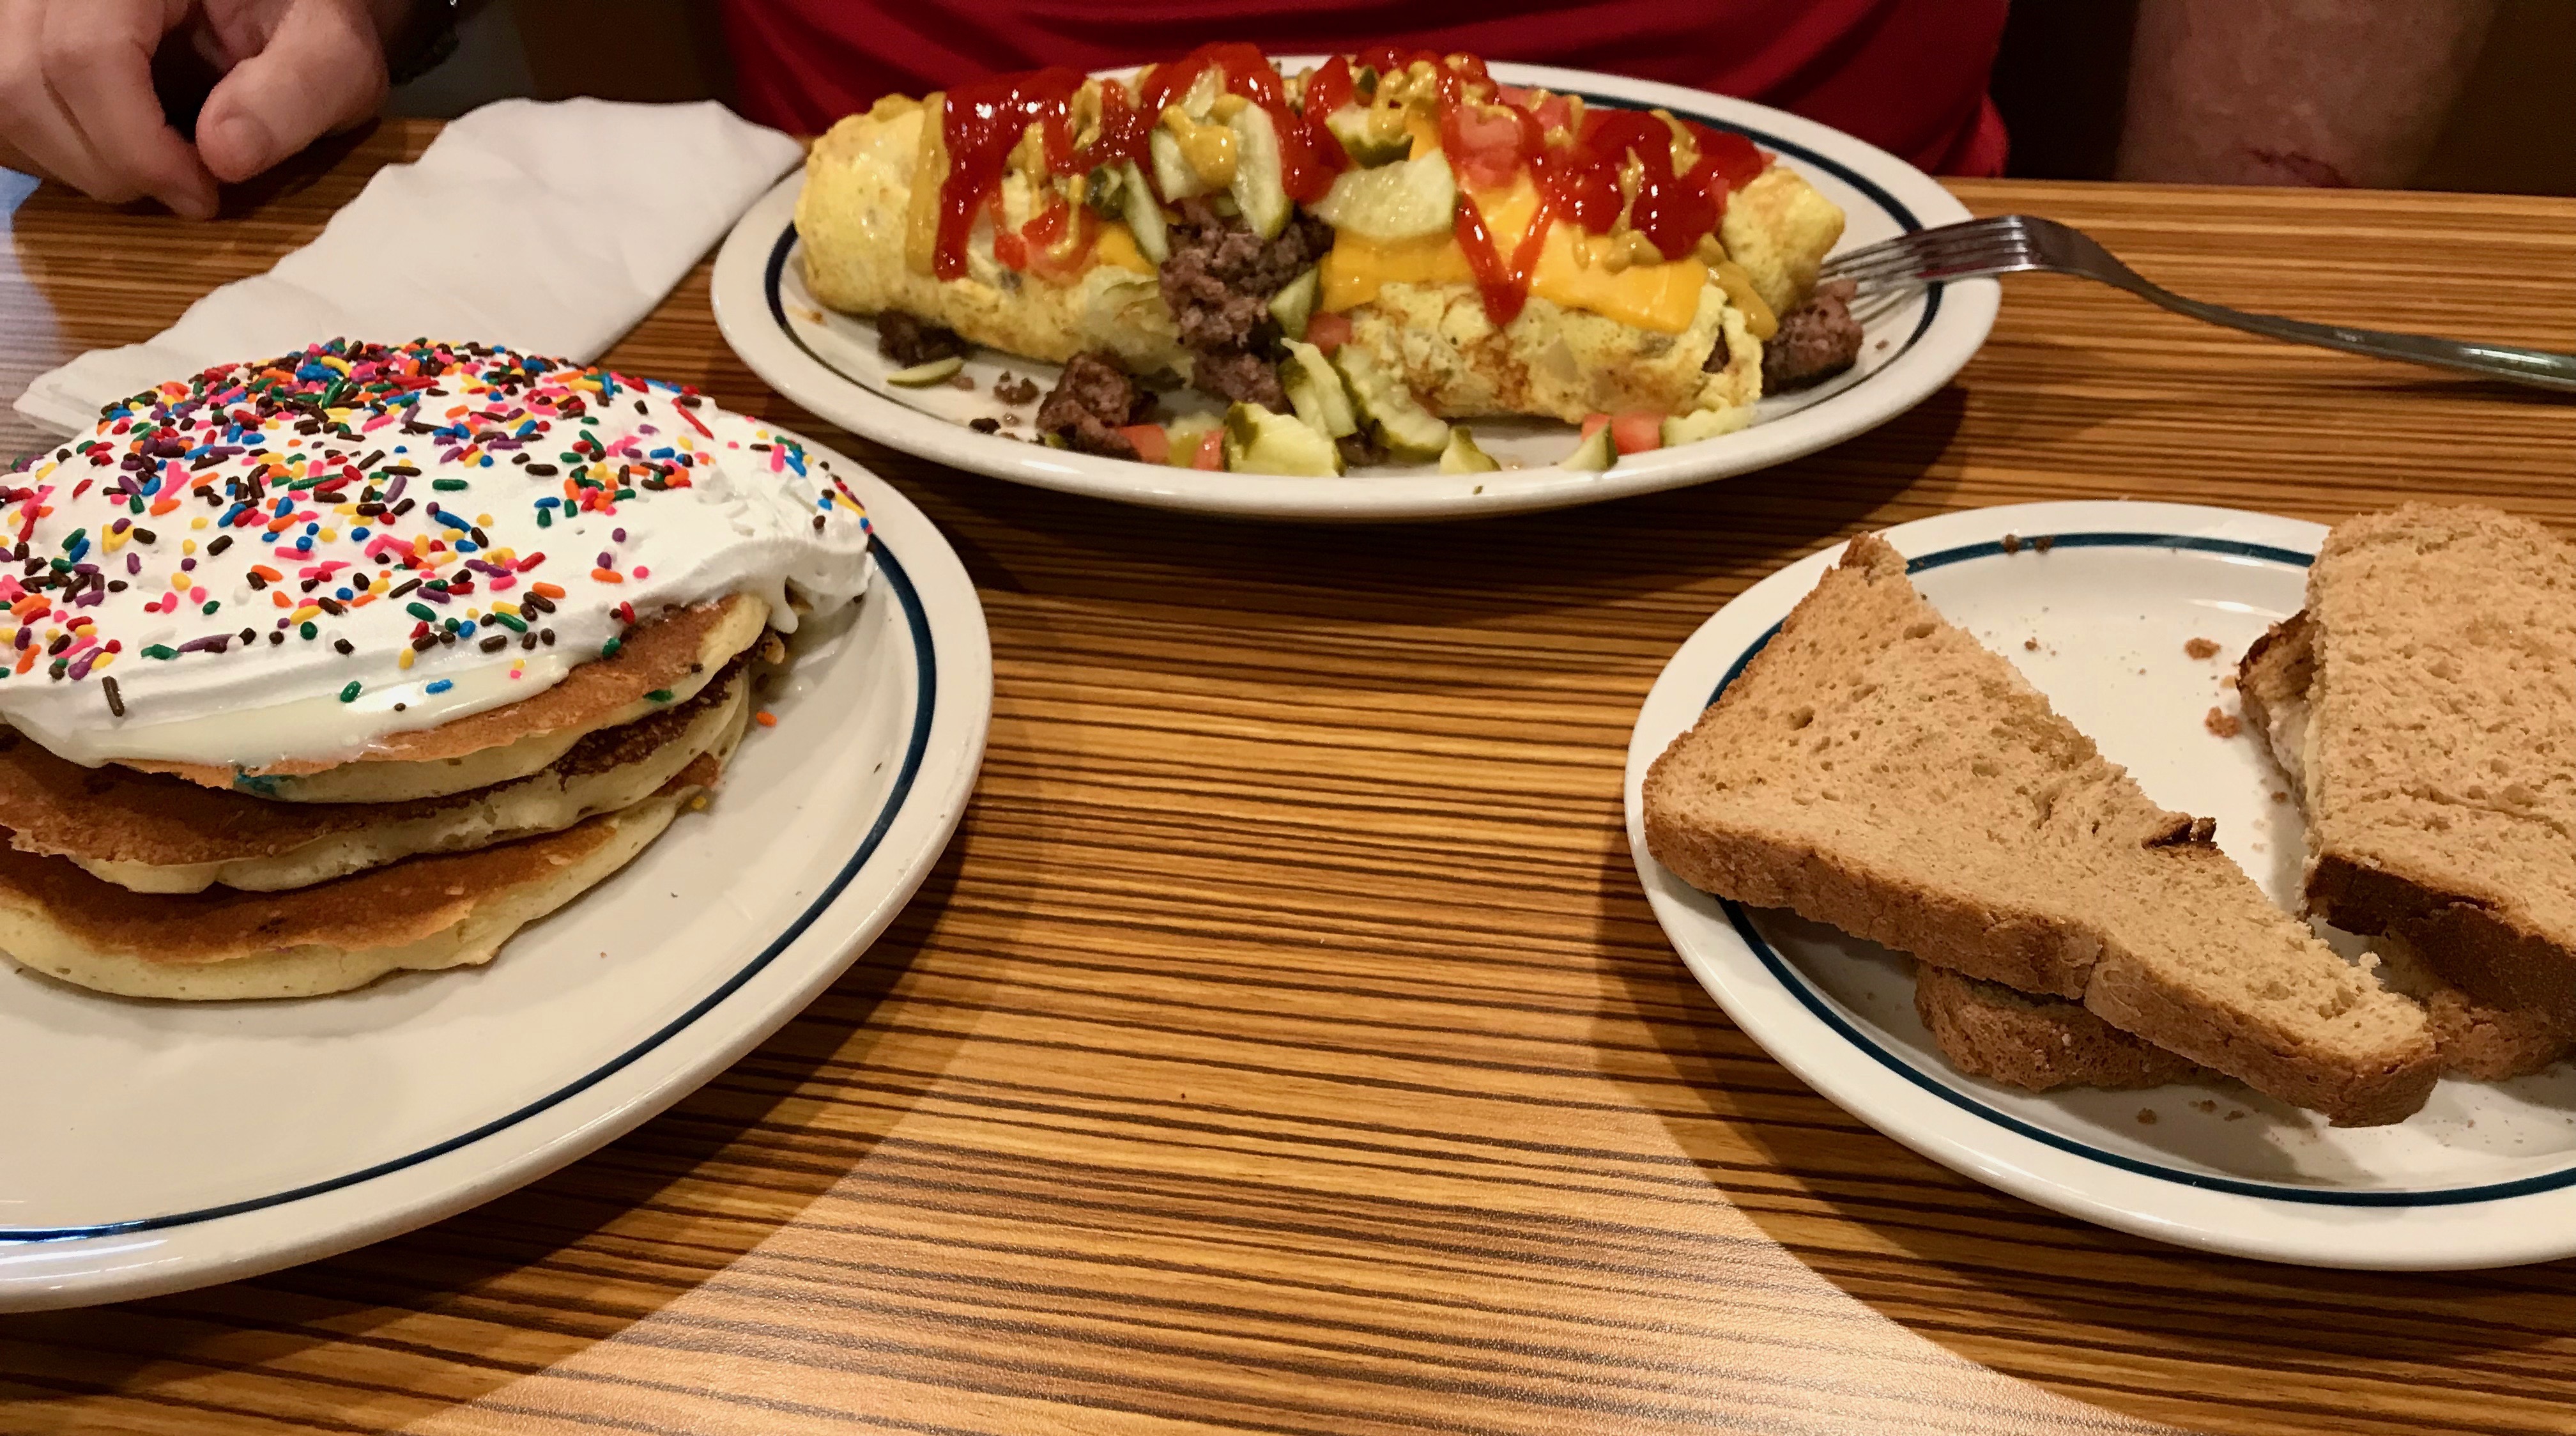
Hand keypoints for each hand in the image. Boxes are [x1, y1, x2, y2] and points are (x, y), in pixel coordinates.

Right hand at [0, 0, 400, 218]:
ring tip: (159, 166)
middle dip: (108, 164)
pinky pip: (4, 114)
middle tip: (187, 186)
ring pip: (4, 104)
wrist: (277, 5)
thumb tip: (224, 156)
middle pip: (25, 84)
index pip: (85, 55)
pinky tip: (122, 151)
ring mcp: (24, 7)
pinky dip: (57, 153)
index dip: (136, 146)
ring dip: (79, 164)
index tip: (202, 194)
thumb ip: (292, 94)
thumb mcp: (330, 51)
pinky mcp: (17, 38)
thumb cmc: (303, 21)